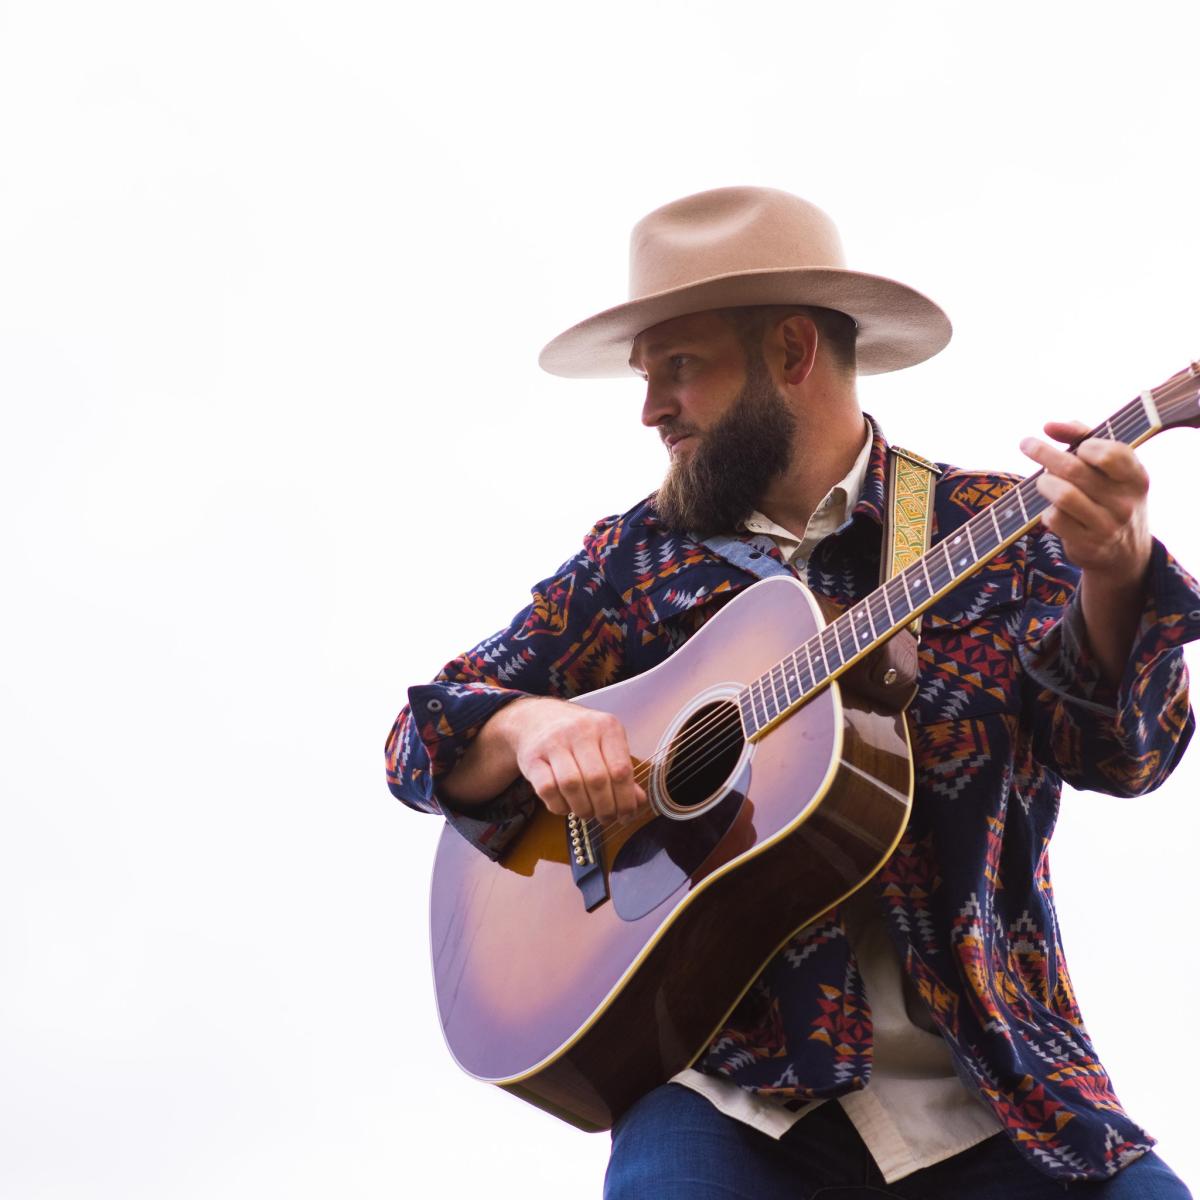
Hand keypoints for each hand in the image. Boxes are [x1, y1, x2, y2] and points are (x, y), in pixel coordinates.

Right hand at [501, 697, 648, 823]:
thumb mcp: (606, 744)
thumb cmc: (579, 736)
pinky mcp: (532, 757)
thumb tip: (638, 802)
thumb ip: (623, 771)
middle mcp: (580, 730)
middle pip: (597, 780)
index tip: (626, 815)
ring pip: (572, 785)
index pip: (621, 770)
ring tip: (587, 813)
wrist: (537, 718)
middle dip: (605, 808)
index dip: (625, 800)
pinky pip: (547, 789)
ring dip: (583, 808)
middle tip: (606, 818)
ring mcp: (554, 742)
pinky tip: (566, 805)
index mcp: (606, 726)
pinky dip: (560, 805)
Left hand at [1019, 420, 1151, 586]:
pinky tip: (1051, 510)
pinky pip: (1055, 519)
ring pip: (1062, 495)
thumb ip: (1084, 438)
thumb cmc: (1110, 497)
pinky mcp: (1087, 544)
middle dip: (1044, 453)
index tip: (1076, 447)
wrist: (1125, 553)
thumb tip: (1049, 426)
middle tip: (1027, 444)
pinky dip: (1046, 511)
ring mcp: (1107, 525)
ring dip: (1044, 483)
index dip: (1086, 446)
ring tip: (1042, 481)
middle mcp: (1125, 502)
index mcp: (1135, 477)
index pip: (1110, 454)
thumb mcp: (1110, 470)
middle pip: (1074, 470)